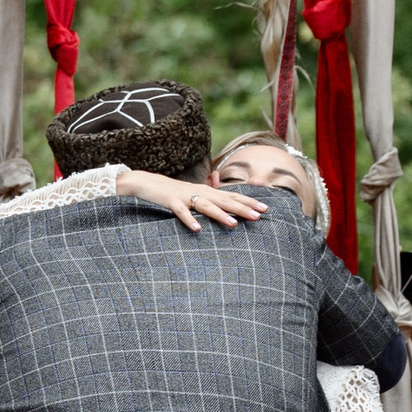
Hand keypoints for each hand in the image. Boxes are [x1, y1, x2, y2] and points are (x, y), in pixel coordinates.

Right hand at [117, 173, 266, 234]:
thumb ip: (208, 201)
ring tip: (234, 224)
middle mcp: (199, 192)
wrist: (145, 182)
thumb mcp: (192, 195)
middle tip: (259, 215)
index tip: (265, 208)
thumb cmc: (171, 192)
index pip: (231, 196)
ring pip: (206, 206)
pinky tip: (197, 229)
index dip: (248, 201)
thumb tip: (225, 211)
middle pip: (224, 200)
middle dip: (242, 208)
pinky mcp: (171, 201)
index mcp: (205, 191)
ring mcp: (185, 196)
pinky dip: (189, 220)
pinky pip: (181, 212)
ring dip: (220, 215)